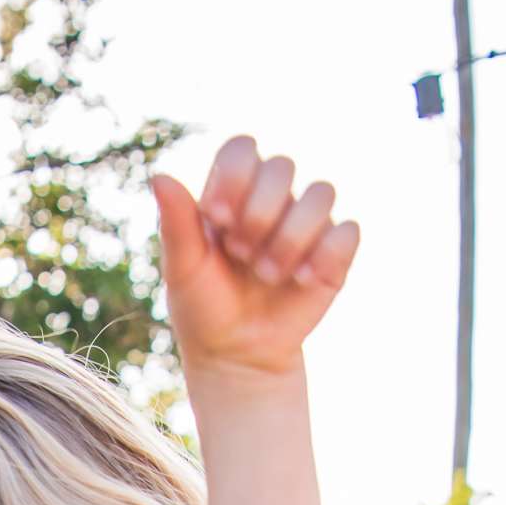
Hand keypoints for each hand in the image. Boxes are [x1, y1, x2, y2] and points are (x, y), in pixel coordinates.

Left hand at [153, 136, 359, 382]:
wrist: (237, 355)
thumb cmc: (205, 308)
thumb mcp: (184, 269)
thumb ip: (176, 224)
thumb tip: (158, 175)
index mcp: (232, 192)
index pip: (242, 149)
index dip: (235, 176)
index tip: (218, 218)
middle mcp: (272, 198)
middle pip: (282, 166)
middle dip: (260, 214)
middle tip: (240, 254)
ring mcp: (306, 222)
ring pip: (321, 193)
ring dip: (291, 237)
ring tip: (267, 274)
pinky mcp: (334, 252)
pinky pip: (347, 231)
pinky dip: (325, 256)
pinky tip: (302, 281)